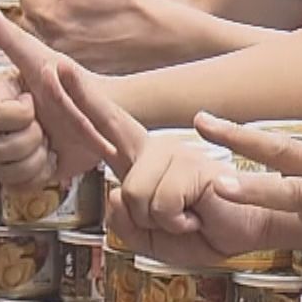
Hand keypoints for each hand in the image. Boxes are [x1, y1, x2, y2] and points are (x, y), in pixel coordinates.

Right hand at [0, 4, 105, 186]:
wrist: (100, 119)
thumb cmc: (74, 86)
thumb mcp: (43, 61)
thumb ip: (12, 38)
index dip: (20, 115)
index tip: (36, 102)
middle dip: (31, 139)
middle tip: (48, 127)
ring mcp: (5, 151)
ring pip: (4, 168)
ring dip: (36, 158)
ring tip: (51, 143)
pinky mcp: (21, 174)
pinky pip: (16, 185)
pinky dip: (40, 174)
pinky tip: (51, 159)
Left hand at [17, 0, 175, 73]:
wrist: (160, 35)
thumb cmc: (130, 1)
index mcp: (49, 11)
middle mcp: (49, 38)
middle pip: (31, 17)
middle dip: (49, 9)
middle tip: (81, 6)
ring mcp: (62, 58)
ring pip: (44, 37)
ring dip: (58, 28)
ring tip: (88, 23)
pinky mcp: (75, 71)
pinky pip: (60, 55)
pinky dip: (71, 47)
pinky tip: (93, 40)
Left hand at [63, 69, 301, 265]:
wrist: (247, 235)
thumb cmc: (202, 232)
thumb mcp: (149, 237)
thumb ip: (123, 221)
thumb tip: (116, 192)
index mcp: (142, 162)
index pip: (105, 127)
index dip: (80, 100)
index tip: (57, 68)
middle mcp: (155, 149)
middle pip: (109, 123)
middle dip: (78, 95)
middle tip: (54, 64)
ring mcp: (175, 153)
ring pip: (132, 193)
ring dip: (157, 221)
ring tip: (183, 217)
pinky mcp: (193, 165)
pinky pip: (161, 204)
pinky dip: (177, 223)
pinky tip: (196, 215)